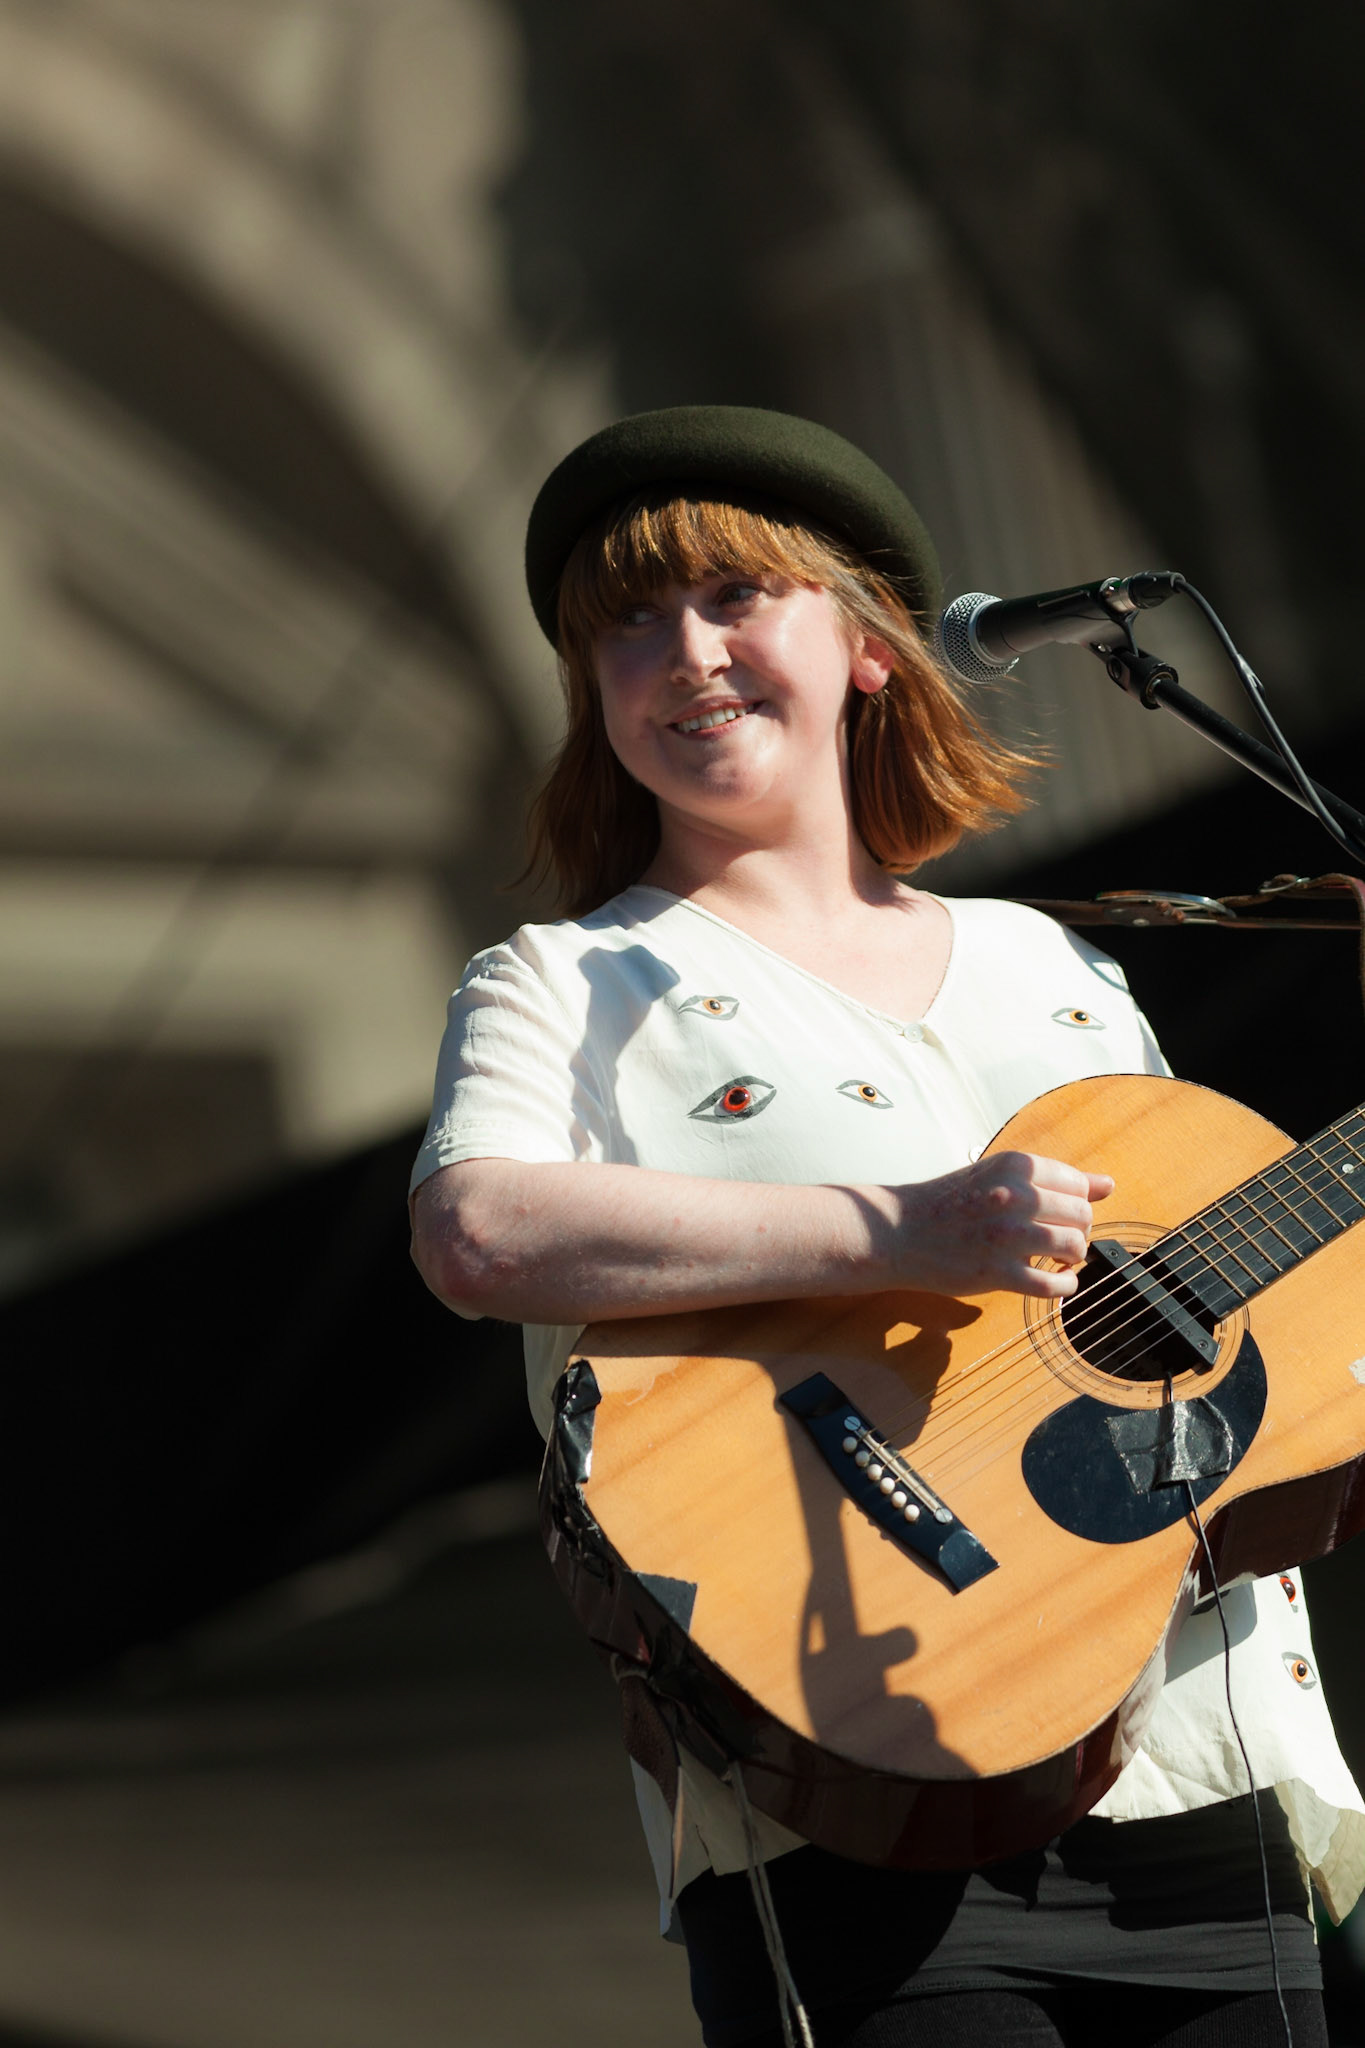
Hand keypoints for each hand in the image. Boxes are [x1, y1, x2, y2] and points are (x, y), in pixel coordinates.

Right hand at [889, 1151, 1113, 1299]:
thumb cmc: (949, 1202)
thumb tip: (1109, 1185)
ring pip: (1073, 1247)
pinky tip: (1055, 1281)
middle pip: (1082, 1216)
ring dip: (1072, 1258)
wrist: (898, 1230)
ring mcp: (1007, 1236)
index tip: (1061, 1215)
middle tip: (1058, 1239)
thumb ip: (1055, 1179)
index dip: (1076, 1204)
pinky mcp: (997, 1272)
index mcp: (1017, 1166)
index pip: (1078, 1185)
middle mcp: (1015, 1196)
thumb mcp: (1000, 1176)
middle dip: (1078, 1231)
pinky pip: (1052, 1285)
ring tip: (1057, 1259)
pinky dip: (1063, 1287)